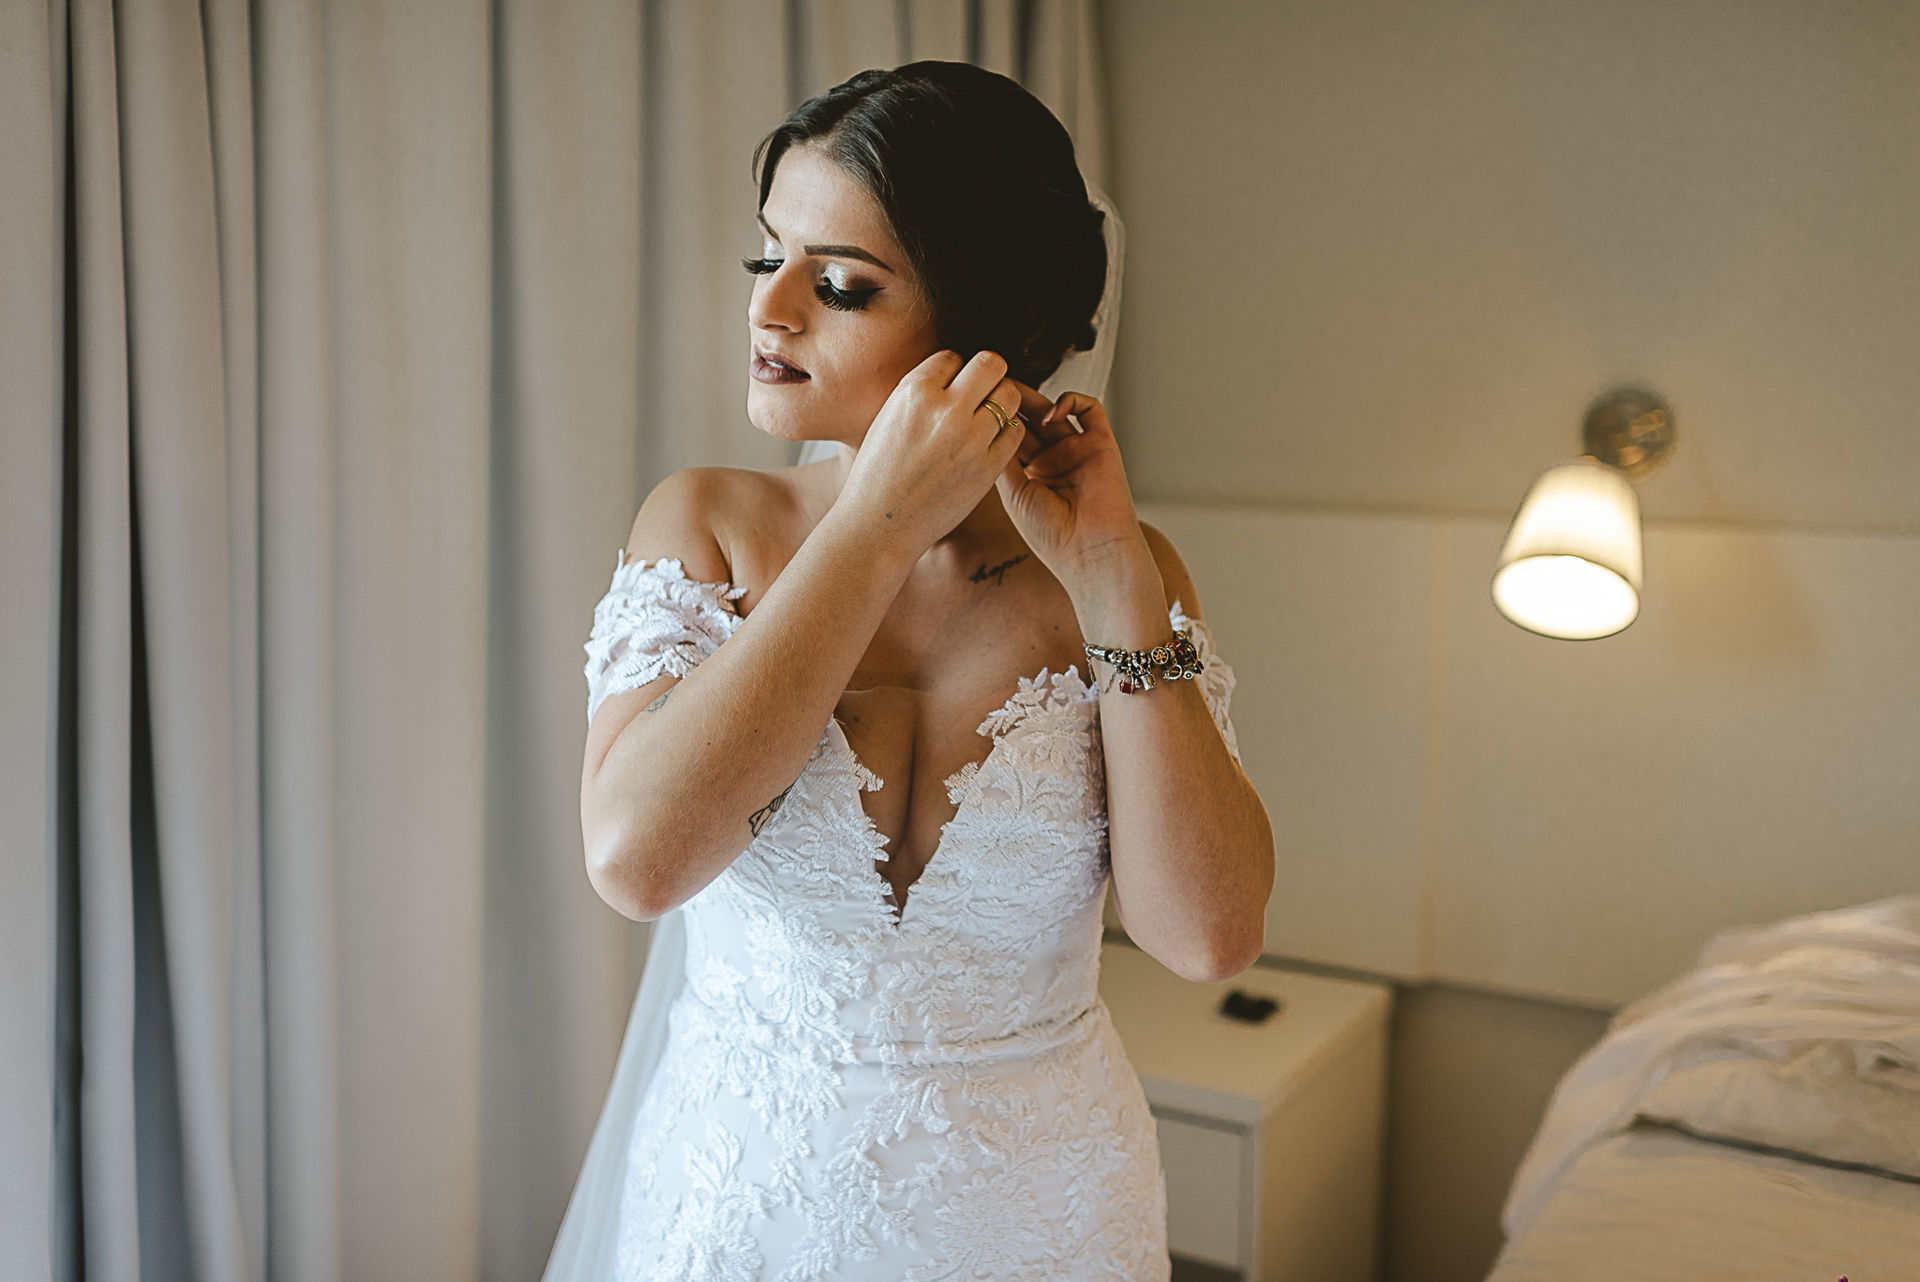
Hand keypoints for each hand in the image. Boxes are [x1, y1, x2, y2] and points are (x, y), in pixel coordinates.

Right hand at [835, 349, 1027, 555]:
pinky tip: (989, 442)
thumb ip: (920, 393)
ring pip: (1010, 395)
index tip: (947, 393)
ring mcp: (970, 439)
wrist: (880, 526)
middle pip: (991, 364)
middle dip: (988, 375)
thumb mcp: (888, 419)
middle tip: (980, 395)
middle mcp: (944, 410)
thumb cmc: (878, 475)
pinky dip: (1007, 432)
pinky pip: (1015, 431)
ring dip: (1002, 402)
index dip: (953, 373)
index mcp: (913, 392)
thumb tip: (953, 373)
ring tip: (986, 419)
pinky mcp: (987, 467)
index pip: (952, 357)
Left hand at [995, 384, 1154, 593]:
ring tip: (1014, 394)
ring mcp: (1077, 450)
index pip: (1010, 437)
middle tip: (992, 386)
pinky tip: (1052, 413)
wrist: (1090, 552)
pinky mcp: (1101, 444)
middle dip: (1011, 403)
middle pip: (1029, 419)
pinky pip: (1090, 410)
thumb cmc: (1051, 534)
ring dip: (1034, 398)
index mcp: (1030, 475)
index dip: (995, 420)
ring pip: (1054, 410)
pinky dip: (1071, 401)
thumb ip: (1001, 457)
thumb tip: (985, 422)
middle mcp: (1053, 460)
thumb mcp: (1013, 493)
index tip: (976, 405)